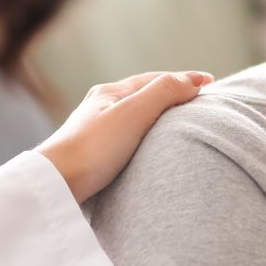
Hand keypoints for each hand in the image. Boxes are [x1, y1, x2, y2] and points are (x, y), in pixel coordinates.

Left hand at [37, 71, 211, 202]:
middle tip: (198, 101)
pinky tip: (150, 150)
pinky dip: (146, 136)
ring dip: (158, 117)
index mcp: (109, 93)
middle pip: (143, 96)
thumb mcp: (134, 113)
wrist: (55, 186)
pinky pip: (127, 138)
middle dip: (171, 95)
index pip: (155, 79)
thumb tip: (193, 81)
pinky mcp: (92, 158)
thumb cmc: (93, 149)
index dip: (184, 79)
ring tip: (179, 124)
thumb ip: (164, 92)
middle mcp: (100, 109)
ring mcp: (94, 133)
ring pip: (134, 118)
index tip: (211, 83)